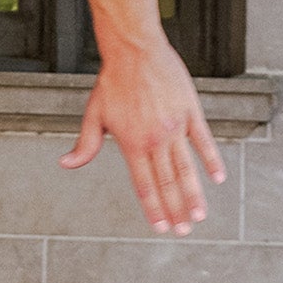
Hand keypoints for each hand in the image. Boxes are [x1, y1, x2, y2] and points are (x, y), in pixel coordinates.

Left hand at [60, 38, 225, 234]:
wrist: (135, 50)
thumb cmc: (113, 81)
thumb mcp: (94, 114)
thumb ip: (85, 144)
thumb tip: (65, 164)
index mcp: (131, 144)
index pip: (144, 185)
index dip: (153, 209)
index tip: (161, 228)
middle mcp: (155, 140)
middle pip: (167, 183)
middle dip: (176, 211)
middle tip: (184, 232)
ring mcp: (175, 127)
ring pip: (187, 169)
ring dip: (194, 195)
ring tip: (199, 216)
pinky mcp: (190, 112)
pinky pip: (203, 141)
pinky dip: (212, 161)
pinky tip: (217, 179)